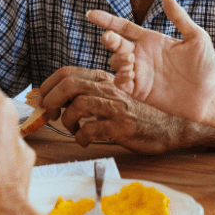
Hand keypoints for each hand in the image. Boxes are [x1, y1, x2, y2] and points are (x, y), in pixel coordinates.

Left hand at [39, 66, 180, 153]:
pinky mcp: (121, 128)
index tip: (42, 99)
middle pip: (69, 84)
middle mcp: (109, 89)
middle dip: (51, 100)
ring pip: (78, 105)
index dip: (48, 85)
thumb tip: (59, 100)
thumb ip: (92, 93)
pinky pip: (90, 131)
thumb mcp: (115, 95)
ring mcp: (116, 108)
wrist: (171, 126)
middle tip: (50, 113)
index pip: (67, 72)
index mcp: (104, 80)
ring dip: (68, 120)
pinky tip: (86, 141)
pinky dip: (81, 138)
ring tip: (74, 129)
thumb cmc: (139, 113)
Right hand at [86, 0, 214, 124]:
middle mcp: (142, 55)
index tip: (90, 14)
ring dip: (117, 59)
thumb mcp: (196, 37)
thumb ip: (179, 17)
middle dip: (108, 39)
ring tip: (131, 61)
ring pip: (114, 63)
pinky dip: (120, 76)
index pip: (124, 27)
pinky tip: (131, 73)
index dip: (107, 20)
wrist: (211, 96)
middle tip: (111, 38)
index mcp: (152, 40)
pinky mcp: (140, 92)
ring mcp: (140, 74)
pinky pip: (120, 82)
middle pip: (115, 44)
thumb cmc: (207, 66)